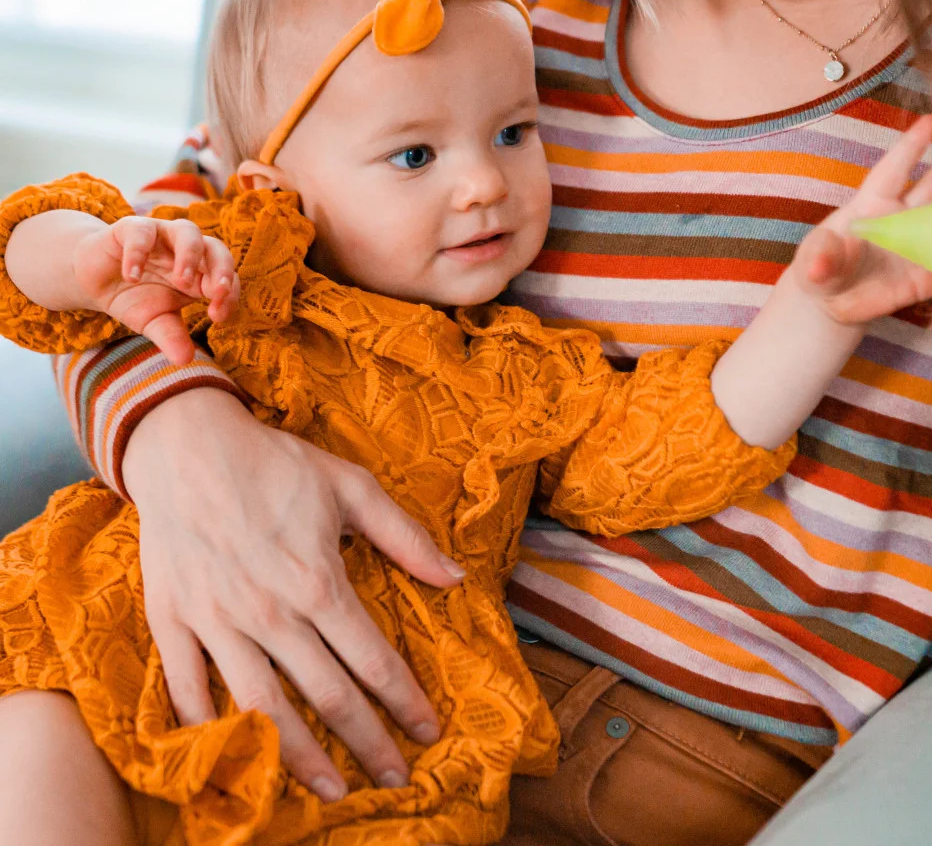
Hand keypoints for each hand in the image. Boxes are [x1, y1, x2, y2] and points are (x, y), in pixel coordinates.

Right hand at [73, 216, 238, 364]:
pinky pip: (141, 232)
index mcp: (201, 272)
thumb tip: (185, 361)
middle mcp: (187, 249)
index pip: (226, 278)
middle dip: (221, 269)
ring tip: (182, 280)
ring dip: (189, 255)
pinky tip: (132, 276)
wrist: (94, 280)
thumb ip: (171, 336)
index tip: (218, 317)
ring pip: (187, 231)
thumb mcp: (152, 321)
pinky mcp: (132, 228)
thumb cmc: (133, 297)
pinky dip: (138, 253)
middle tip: (216, 292)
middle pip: (216, 248)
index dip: (228, 295)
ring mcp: (163, 235)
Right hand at [124, 389, 465, 799]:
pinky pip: (188, 691)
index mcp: (318, 582)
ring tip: (332, 790)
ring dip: (299, 757)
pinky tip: (236, 758)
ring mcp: (217, 622)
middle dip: (367, 743)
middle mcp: (270, 613)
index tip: (428, 730)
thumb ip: (405, 537)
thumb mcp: (352, 487)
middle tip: (394, 777)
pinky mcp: (173, 621)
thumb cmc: (276, 464)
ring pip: (263, 708)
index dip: (405, 701)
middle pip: (327, 696)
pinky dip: (210, 730)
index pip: (372, 660)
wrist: (188, 444)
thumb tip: (455, 577)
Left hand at [787, 115, 931, 324]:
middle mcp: (903, 219)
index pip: (895, 169)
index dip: (912, 146)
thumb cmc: (819, 269)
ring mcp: (919, 246)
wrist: (831, 305)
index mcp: (873, 204)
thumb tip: (818, 263)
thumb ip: (820, 258)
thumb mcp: (814, 262)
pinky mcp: (930, 277)